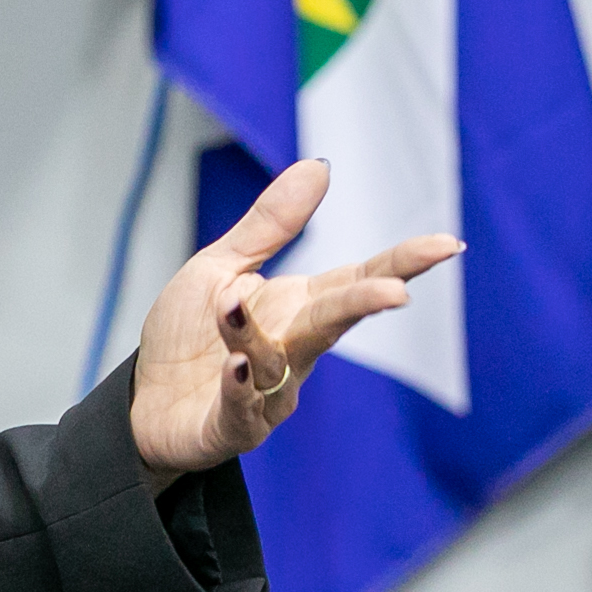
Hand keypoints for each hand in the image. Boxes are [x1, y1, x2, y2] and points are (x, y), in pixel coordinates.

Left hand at [127, 159, 460, 484]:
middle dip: (363, 303)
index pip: (357, 280)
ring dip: (254, 335)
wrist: (144, 401)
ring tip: (229, 306)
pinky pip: (242, 408)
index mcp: (297, 308)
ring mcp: (268, 392)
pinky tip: (233, 368)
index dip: (401, 264)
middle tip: (394, 291)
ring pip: (276, 363)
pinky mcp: (234, 426)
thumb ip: (271, 225)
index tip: (447, 245)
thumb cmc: (188, 332)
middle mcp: (294, 350)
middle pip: (334, 322)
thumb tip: (320, 165)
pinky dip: (240, 387)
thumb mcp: (223, 267)